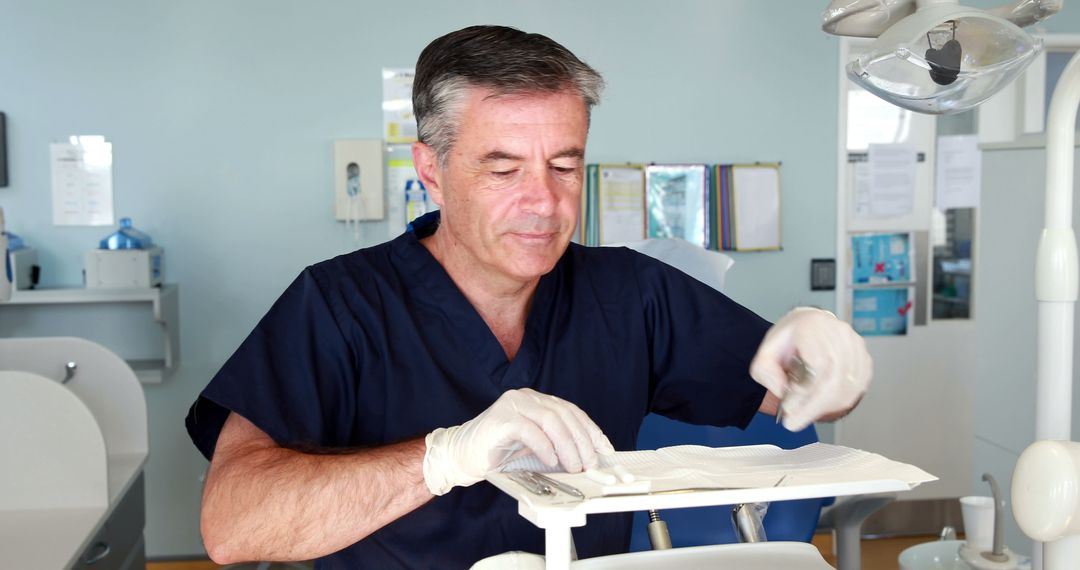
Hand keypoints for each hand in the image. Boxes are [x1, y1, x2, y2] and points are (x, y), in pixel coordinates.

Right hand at [422, 388, 615, 495]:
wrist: (460, 456)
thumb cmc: (498, 452)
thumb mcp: (534, 446)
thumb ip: (555, 444)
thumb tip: (586, 458)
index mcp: (536, 400)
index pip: (571, 411)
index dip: (590, 430)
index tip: (604, 449)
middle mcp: (525, 397)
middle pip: (564, 414)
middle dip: (582, 441)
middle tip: (589, 463)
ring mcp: (512, 405)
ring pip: (551, 420)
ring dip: (567, 446)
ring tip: (574, 466)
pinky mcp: (501, 419)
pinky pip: (529, 430)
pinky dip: (544, 446)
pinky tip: (551, 460)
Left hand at [749, 307, 871, 431]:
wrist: (809, 327)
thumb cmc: (789, 342)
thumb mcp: (766, 353)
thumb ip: (766, 372)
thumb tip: (782, 391)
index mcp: (813, 326)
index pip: (818, 363)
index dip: (805, 391)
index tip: (789, 409)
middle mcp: (839, 333)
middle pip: (835, 378)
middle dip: (814, 406)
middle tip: (795, 421)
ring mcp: (856, 347)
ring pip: (848, 386)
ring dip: (825, 407)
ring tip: (804, 414)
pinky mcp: (865, 360)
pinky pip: (857, 388)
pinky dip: (838, 403)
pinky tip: (821, 406)